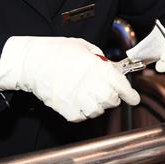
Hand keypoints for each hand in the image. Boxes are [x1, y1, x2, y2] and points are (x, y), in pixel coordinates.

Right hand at [0, 36, 140, 122]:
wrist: (30, 62)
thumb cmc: (56, 51)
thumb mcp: (83, 46)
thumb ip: (100, 58)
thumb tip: (112, 69)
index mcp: (95, 67)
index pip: (120, 85)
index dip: (130, 94)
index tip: (134, 99)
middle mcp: (87, 84)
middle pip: (111, 100)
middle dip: (113, 97)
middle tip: (109, 92)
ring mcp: (75, 98)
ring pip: (97, 111)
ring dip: (98, 105)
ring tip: (91, 96)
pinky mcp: (63, 108)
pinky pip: (80, 117)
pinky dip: (83, 113)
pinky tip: (79, 102)